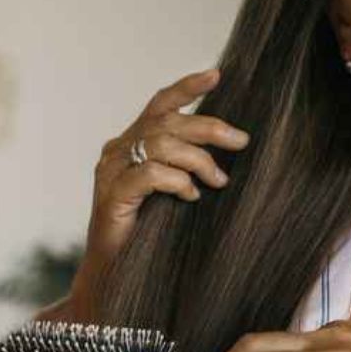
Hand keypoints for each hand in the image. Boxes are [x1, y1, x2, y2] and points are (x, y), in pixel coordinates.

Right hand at [69, 68, 249, 317]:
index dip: (186, 88)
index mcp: (131, 143)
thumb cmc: (150, 234)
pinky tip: (191, 196)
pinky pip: (148, 175)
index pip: (159, 105)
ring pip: (160, 144)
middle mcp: (117, 152)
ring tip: (218, 182)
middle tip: (241, 143)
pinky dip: (176, 181)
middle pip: (166, 122)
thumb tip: (233, 146)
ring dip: (198, 160)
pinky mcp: (110, 198)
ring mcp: (109, 173)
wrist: (115, 276)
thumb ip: (189, 165)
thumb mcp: (175, 191)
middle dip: (209, 128)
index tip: (216, 75)